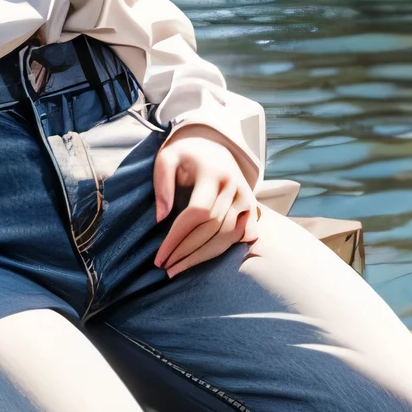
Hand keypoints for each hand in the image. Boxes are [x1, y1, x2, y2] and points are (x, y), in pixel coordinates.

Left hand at [153, 133, 260, 276]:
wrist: (212, 143)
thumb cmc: (184, 154)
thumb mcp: (166, 159)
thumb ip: (162, 185)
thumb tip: (161, 220)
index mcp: (213, 173)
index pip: (197, 212)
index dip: (178, 236)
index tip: (160, 255)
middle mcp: (234, 186)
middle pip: (213, 228)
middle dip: (187, 251)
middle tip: (165, 268)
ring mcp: (246, 197)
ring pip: (228, 236)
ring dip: (203, 256)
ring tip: (179, 269)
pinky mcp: (251, 205)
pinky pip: (242, 234)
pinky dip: (228, 249)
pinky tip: (210, 261)